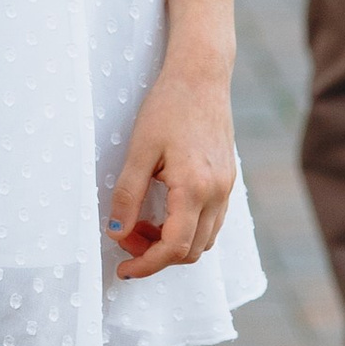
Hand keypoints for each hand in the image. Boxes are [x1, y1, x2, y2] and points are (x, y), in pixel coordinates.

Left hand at [108, 55, 236, 277]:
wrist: (202, 76)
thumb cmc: (169, 106)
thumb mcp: (139, 150)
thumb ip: (127, 194)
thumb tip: (116, 232)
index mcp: (194, 187)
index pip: (174, 247)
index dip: (146, 265)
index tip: (124, 269)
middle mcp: (217, 193)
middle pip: (191, 251)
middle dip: (156, 255)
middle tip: (127, 239)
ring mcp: (226, 188)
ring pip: (204, 240)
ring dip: (173, 244)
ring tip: (142, 224)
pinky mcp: (227, 181)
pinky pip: (212, 222)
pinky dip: (188, 229)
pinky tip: (164, 211)